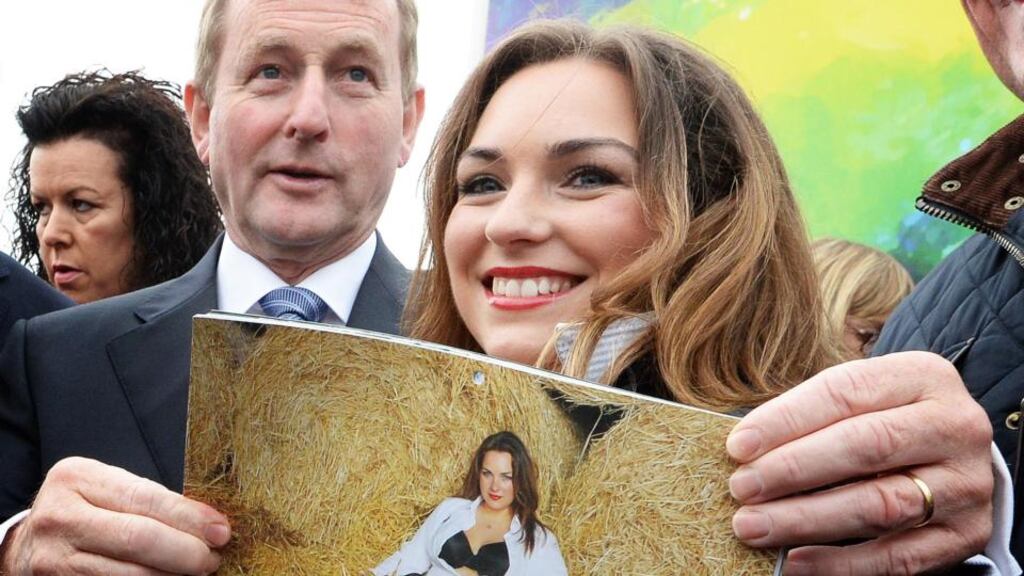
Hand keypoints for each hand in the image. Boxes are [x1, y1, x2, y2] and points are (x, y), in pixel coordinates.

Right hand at [1, 457, 229, 574]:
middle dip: (187, 552)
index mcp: (78, 478)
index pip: (147, 498)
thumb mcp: (106, 492)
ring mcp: (54, 559)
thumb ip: (149, 501)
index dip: (190, 517)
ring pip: (130, 575)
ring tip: (194, 573)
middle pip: (140, 539)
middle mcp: (60, 517)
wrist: (27, 547)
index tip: (221, 530)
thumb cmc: (82, 513)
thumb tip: (211, 524)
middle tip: (212, 559)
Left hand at [727, 351, 993, 574]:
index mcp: (923, 376)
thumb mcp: (860, 399)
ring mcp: (966, 483)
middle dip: (794, 469)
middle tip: (742, 488)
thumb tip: (744, 450)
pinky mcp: (967, 535)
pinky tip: (795, 561)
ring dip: (807, 519)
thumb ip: (810, 417)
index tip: (738, 446)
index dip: (787, 419)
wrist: (954, 456)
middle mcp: (955, 426)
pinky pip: (898, 557)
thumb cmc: (884, 419)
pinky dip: (842, 563)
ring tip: (755, 526)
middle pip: (867, 446)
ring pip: (881, 504)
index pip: (847, 392)